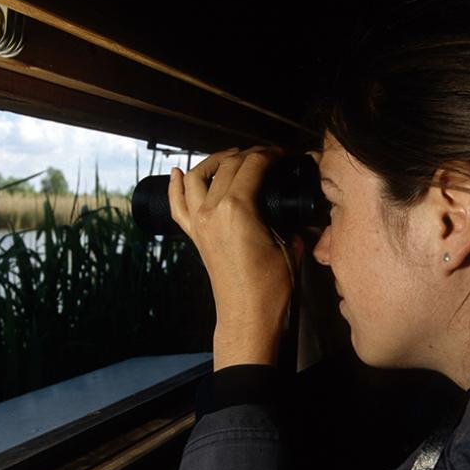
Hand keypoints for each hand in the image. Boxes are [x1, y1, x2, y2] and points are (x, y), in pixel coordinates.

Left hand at [168, 146, 302, 369]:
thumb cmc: (270, 287)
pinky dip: (176, 186)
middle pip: (227, 166)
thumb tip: (294, 214)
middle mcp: (212, 210)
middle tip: (265, 155)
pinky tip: (178, 172)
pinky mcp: (195, 236)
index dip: (269, 154)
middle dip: (248, 154)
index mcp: (237, 208)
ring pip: (196, 177)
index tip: (281, 154)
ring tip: (230, 157)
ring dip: (213, 161)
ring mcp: (199, 223)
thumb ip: (290, 223)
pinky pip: (177, 205)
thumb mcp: (288, 246)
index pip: (253, 165)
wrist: (247, 315)